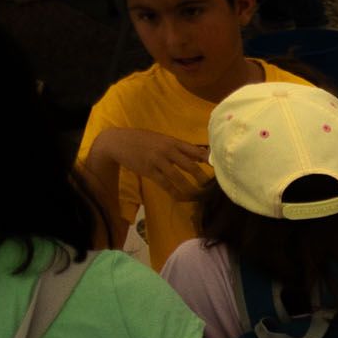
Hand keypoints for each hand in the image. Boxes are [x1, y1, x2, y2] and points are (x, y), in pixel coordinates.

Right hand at [87, 125, 204, 187]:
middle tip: (212, 187)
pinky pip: (165, 184)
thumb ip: (179, 147)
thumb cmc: (142, 140)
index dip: (208, 160)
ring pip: (178, 177)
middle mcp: (167, 150)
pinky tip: (181, 198)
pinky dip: (174, 192)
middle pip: (190, 165)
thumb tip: (199, 155)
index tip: (220, 168)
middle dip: (203, 178)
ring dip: (190, 188)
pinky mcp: (148, 170)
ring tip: (199, 195)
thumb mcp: (161, 139)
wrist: (117, 142)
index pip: (195, 150)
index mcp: (172, 141)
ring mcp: (157, 160)